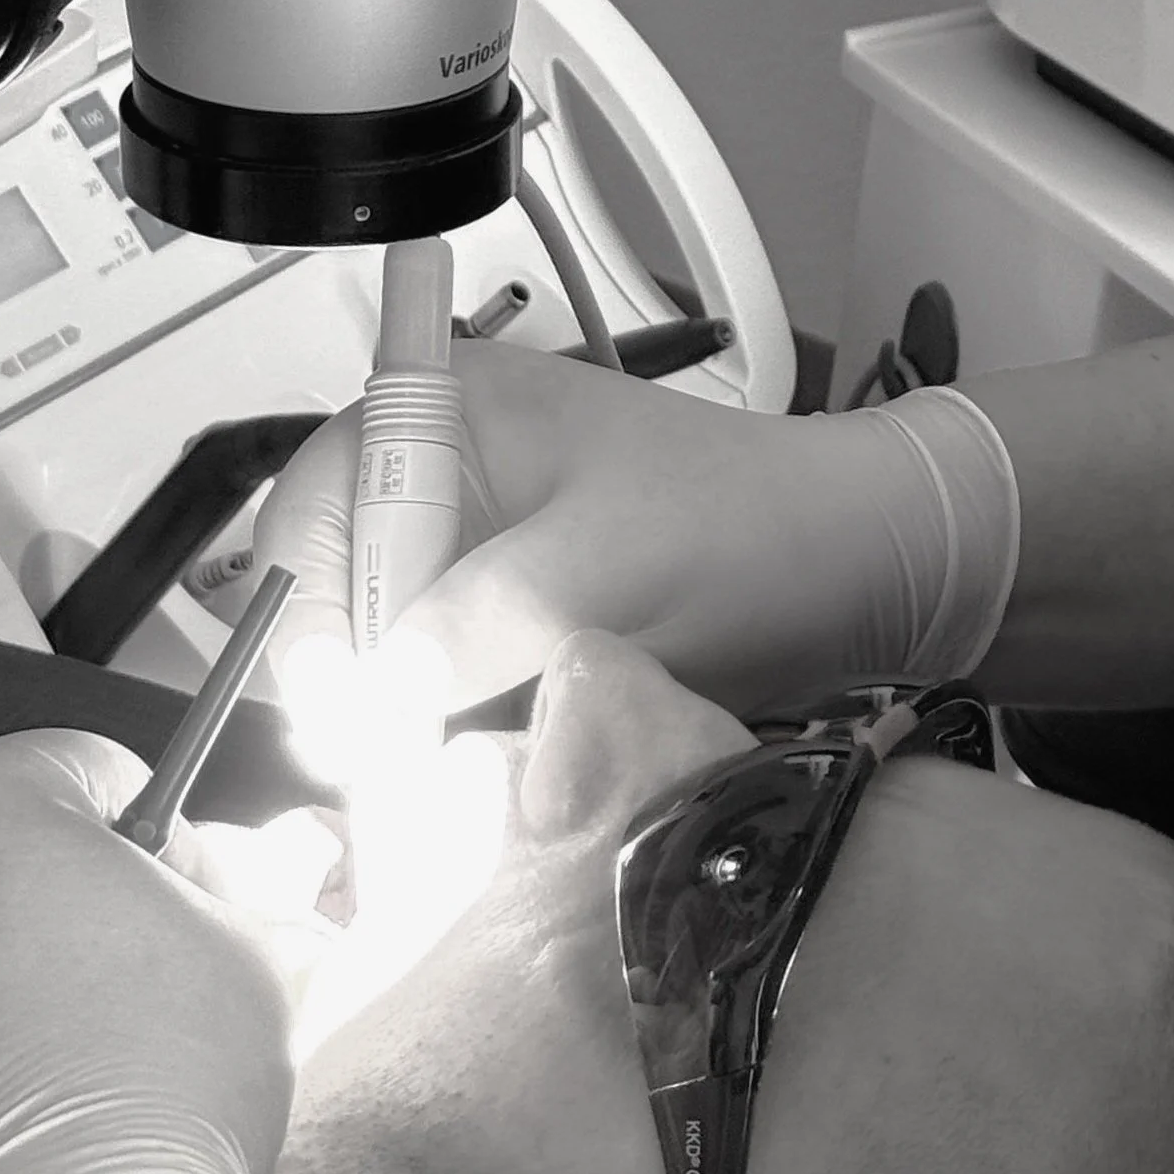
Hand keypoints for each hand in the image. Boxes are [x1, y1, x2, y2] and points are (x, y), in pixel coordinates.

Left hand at [0, 729, 326, 1173]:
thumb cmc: (151, 1106)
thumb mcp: (254, 958)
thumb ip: (244, 892)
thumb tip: (266, 872)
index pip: (92, 768)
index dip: (164, 838)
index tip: (194, 903)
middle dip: (67, 907)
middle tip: (141, 991)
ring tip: (73, 1076)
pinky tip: (5, 1132)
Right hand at [256, 344, 1017, 716]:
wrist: (865, 568)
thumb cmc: (755, 530)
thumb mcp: (605, 570)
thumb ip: (476, 621)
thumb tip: (373, 693)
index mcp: (448, 411)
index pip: (311, 510)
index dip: (309, 614)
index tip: (345, 711)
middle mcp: (447, 475)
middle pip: (334, 592)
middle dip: (360, 682)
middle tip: (401, 761)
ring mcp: (479, 551)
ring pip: (382, 655)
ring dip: (409, 719)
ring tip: (467, 757)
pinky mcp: (512, 621)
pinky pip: (441, 688)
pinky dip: (456, 732)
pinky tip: (501, 756)